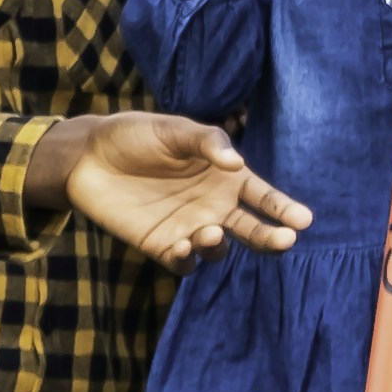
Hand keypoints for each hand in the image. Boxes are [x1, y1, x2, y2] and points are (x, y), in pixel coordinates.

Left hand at [47, 112, 308, 267]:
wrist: (88, 156)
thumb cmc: (135, 135)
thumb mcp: (173, 129)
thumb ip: (206, 142)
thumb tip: (236, 163)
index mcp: (225, 177)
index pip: (263, 197)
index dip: (284, 208)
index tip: (303, 220)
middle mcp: (214, 206)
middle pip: (252, 230)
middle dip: (271, 238)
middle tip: (285, 240)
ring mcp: (190, 228)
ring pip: (220, 249)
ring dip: (219, 245)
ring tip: (208, 231)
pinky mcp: (163, 246)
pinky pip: (184, 262)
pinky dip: (186, 258)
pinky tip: (180, 245)